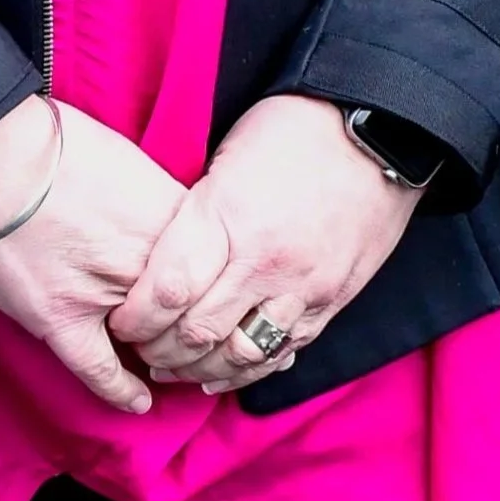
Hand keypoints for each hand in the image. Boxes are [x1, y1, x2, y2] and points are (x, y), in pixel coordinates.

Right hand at [0, 98, 183, 415]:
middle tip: (200, 329)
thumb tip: (157, 214)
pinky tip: (139, 402)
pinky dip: (120, 389)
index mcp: (164, 211)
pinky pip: (99, 368)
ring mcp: (105, 294)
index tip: (214, 286)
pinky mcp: (60, 319)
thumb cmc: (45, 140)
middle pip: (191, 305)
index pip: (213, 258)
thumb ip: (150, 195)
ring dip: (164, 350)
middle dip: (196, 318)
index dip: (215, 275)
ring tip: (173, 361)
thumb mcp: (121, 155)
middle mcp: (146, 258)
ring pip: (154, 338)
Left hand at [107, 94, 419, 394]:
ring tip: (173, 366)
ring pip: (239, 355)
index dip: (135, 317)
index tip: (119, 320)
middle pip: (198, 333)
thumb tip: (161, 257)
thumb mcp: (227, 154)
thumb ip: (196, 212)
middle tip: (139, 348)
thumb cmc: (293, 127)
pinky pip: (284, 353)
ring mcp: (302, 287)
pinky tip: (221, 372)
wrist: (379, 130)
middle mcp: (264, 261)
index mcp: (228, 214)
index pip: (167, 289)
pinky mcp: (331, 302)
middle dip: (159, 350)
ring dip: (198, 369)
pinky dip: (247, 370)